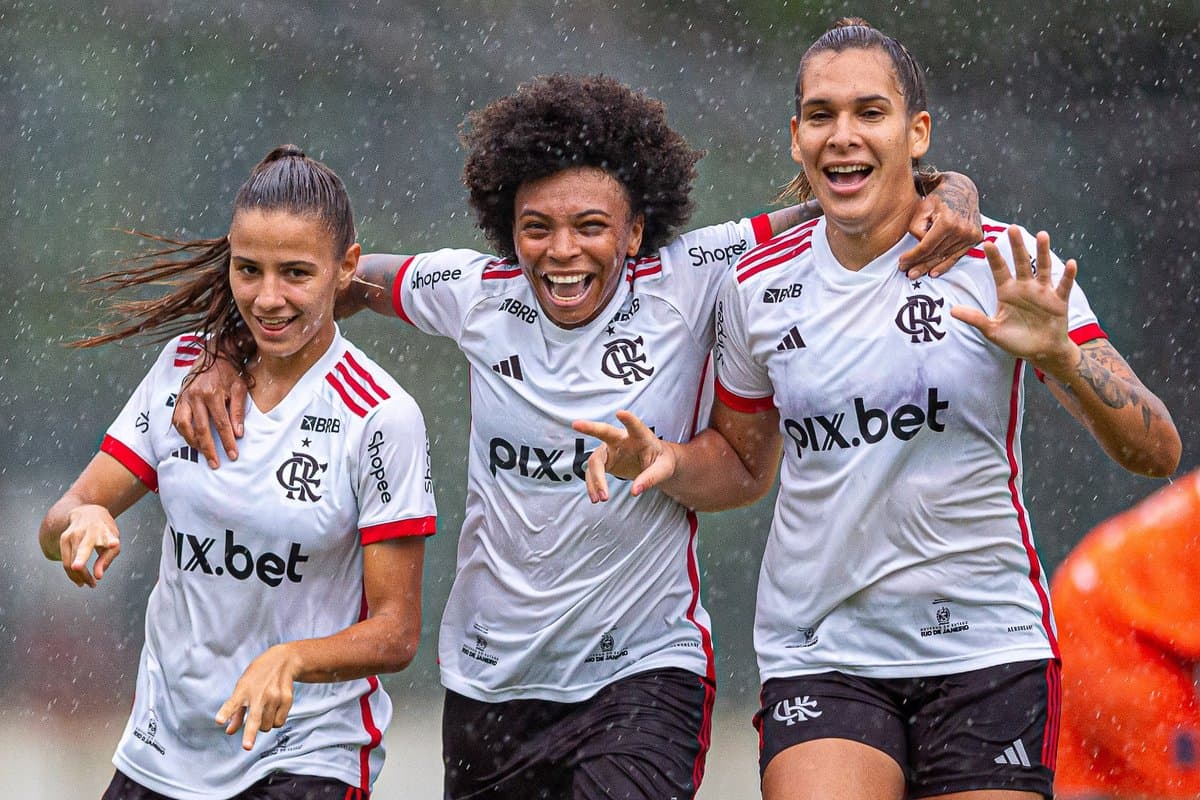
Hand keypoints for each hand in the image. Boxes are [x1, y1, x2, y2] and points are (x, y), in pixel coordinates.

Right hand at [58, 504, 121, 587]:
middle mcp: (84, 532)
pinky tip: (79, 580)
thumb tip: (98, 577)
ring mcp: (71, 534)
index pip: (101, 539)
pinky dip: (72, 573)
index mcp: (101, 531)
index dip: (108, 543)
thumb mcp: (113, 540)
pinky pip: (65, 562)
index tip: (114, 544)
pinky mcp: (63, 538)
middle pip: (82, 553)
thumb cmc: (104, 531)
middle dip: (83, 571)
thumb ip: (107, 558)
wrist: (87, 512)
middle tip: (92, 584)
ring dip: (79, 577)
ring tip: (89, 584)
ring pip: (71, 563)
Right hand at [173, 356, 247, 468]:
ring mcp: (184, 398)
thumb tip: (238, 434)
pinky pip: (177, 420)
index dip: (227, 442)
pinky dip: (183, 432)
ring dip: (193, 442)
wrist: (214, 355)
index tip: (233, 455)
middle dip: (209, 449)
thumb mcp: (239, 388)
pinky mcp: (179, 399)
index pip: (221, 424)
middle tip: (215, 463)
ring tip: (203, 453)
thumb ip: (237, 411)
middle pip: (201, 429)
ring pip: (184, 426)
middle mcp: (195, 397)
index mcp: (212, 393)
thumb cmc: (230, 372)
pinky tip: (192, 440)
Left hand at [215, 644, 299, 750]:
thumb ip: (236, 711)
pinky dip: (274, 722)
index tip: (218, 720)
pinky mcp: (287, 699)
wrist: (284, 660)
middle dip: (250, 733)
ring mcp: (275, 696)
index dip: (226, 712)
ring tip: (264, 714)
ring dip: (263, 726)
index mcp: (243, 689)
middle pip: (254, 718)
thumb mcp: (242, 687)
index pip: (232, 703)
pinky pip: (279, 722)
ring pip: (267, 725)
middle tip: (247, 746)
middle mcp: (260, 693)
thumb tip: (229, 732)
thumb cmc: (258, 676)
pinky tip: (274, 711)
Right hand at [571, 410, 677, 502]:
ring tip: (601, 498)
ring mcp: (610, 449)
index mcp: (640, 436)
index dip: (628, 419)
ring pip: (595, 461)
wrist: (655, 464)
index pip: (634, 426)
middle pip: (604, 432)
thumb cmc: (661, 461)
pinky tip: (596, 498)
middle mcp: (622, 439)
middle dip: (590, 428)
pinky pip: (593, 473)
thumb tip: (634, 491)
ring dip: (595, 479)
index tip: (620, 413)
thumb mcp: (664, 470)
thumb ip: (651, 478)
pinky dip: (593, 486)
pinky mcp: (604, 462)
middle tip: (576, 424)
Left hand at [900, 171, 982, 278]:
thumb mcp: (922, 209)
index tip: (901, 262)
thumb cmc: (939, 197)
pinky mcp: (975, 238)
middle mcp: (962, 230)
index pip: (926, 246)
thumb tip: (918, 248)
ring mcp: (971, 235)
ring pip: (945, 257)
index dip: (912, 256)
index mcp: (948, 222)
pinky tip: (933, 272)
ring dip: (929, 266)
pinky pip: (957, 256)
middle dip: (918, 264)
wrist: (962, 189)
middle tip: (906, 272)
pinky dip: (945, 265)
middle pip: (935, 254)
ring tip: (916, 273)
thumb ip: (917, 230)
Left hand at [950, 228, 1078, 378]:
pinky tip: (1070, 263)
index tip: (987, 242)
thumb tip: (951, 311)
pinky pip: (1063, 286)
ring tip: (1042, 235)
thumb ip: (975, 319)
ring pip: (1043, 268)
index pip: (999, 270)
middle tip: (1012, 228)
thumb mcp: (992, 330)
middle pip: (1020, 262)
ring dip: (1043, 252)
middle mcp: (1025, 288)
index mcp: (1007, 292)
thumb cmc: (1015, 340)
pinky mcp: (1058, 301)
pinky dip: (1067, 275)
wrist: (1040, 352)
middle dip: (1017, 246)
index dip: (994, 258)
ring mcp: (1043, 292)